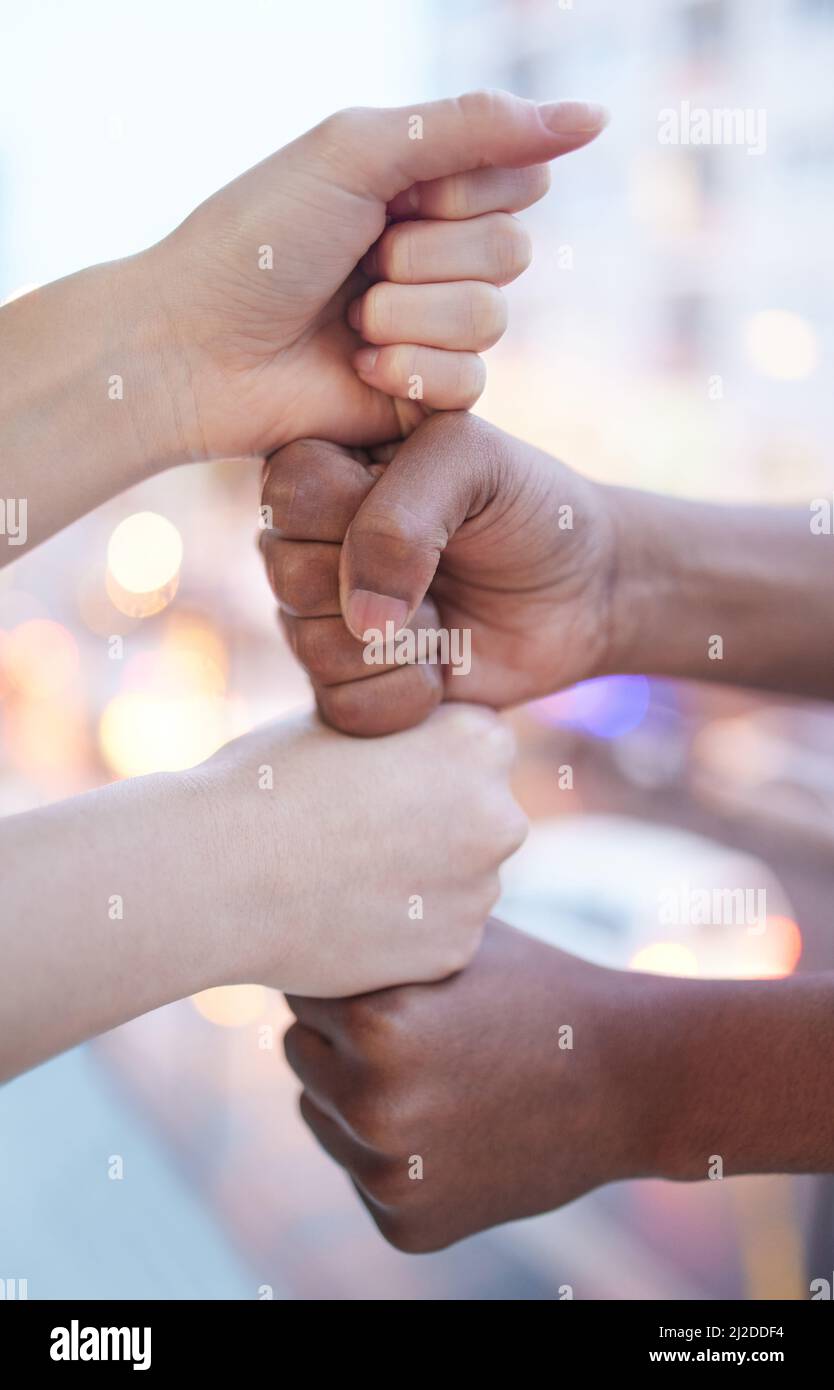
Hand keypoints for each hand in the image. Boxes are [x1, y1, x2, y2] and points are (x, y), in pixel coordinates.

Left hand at [140, 93, 606, 460]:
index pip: (514, 176)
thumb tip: (596, 117)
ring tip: (345, 318)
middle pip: (511, 250)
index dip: (458, 189)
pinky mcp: (421, 397)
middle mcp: (434, 254)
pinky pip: (472, 382)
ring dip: (409, 315)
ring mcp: (430, 329)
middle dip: (425, 255)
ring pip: (492, 318)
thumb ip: (473, 126)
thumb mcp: (358, 153)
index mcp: (421, 185)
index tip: (388, 195)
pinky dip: (411, 372)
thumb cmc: (259, 244)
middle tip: (355, 262)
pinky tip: (355, 367)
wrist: (195, 350)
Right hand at [198, 708, 526, 995]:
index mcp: (478, 741)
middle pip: (480, 814)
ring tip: (343, 874)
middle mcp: (499, 815)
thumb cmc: (267, 782)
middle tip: (358, 830)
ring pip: (462, 878)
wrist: (215, 874)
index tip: (374, 778)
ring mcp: (482, 889)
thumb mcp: (347, 720)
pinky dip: (404, 929)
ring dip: (422, 878)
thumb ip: (404, 728)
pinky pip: (438, 932)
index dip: (424, 761)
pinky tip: (347, 914)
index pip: (476, 747)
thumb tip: (421, 736)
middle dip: (436, 822)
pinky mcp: (454, 950)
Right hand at [261, 410, 617, 733]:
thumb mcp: (474, 462)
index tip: (432, 507)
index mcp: (323, 465)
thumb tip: (361, 620)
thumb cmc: (528, 509)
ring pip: (311, 649)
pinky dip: (407, 696)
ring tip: (446, 615)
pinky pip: (341, 709)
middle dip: (386, 583)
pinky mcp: (346, 685)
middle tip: (445, 567)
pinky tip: (442, 667)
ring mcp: (320, 618)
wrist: (583, 592)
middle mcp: (305, 543)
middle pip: (290, 578)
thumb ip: (401, 517)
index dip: (360, 515)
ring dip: (404, 642)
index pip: (290, 494)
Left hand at [283, 920, 659, 1250]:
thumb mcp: (456, 940)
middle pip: (300, 1052)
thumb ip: (376, 933)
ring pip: (321, 1113)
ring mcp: (388, 1176)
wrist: (629, 1079)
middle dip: (339, 1037)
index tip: (391, 977)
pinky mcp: (406, 1227)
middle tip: (417, 1028)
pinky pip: (363, 1171)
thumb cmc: (537, 990)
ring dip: (356, 1095)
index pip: (301, 988)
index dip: (347, 978)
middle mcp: (372, 1106)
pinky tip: (455, 1128)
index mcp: (376, 1024)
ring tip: (438, 1074)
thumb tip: (302, 916)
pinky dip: (395, 1154)